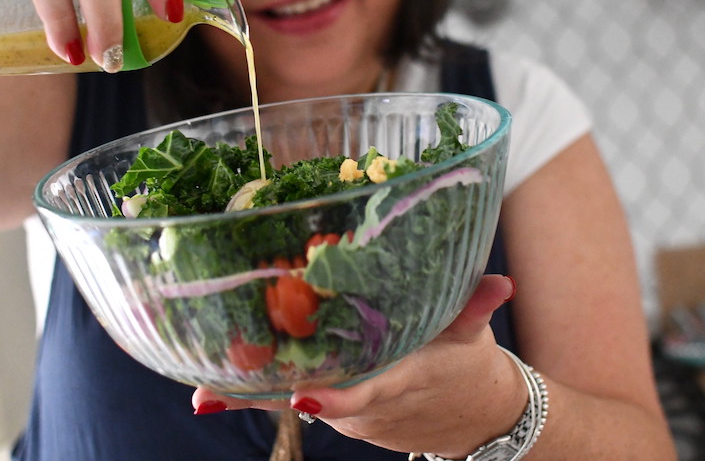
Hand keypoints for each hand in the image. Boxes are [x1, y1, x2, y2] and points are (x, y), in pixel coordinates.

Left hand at [192, 274, 524, 456]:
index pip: (364, 393)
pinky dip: (264, 386)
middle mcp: (366, 405)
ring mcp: (349, 414)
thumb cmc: (467, 365)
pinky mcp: (339, 413)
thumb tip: (502, 284)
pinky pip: (297, 397)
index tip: (300, 397)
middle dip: (258, 397)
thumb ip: (477, 306)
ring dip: (252, 389)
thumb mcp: (472, 334)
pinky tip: (218, 374)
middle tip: (209, 393)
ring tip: (202, 380)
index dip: (333, 399)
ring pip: (295, 399)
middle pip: (308, 399)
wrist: (473, 420)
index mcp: (399, 380)